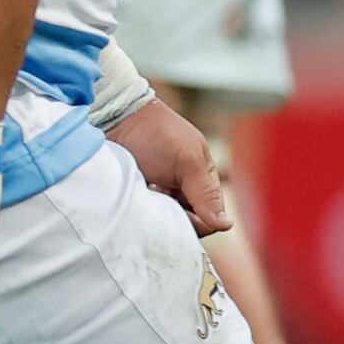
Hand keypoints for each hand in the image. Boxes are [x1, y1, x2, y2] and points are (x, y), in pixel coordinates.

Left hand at [110, 91, 234, 238]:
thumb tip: (228, 225)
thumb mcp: (187, 161)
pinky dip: (137, 215)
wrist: (115, 118)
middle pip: (186, 225)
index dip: (196, 223)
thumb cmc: (157, 134)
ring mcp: (155, 197)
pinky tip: (131, 200)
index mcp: (202, 183)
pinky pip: (141, 219)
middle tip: (157, 198)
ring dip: (154, 216)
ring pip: (162, 224)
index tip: (177, 208)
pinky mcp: (133, 200)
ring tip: (142, 194)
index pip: (208, 220)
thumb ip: (206, 193)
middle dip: (173, 220)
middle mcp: (180, 193)